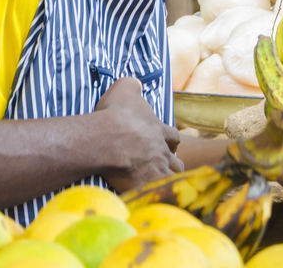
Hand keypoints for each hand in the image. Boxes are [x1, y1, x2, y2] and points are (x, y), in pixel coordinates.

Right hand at [94, 77, 182, 191]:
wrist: (108, 138)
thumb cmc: (115, 114)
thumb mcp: (124, 89)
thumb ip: (132, 85)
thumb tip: (136, 82)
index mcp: (158, 129)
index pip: (172, 135)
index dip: (170, 139)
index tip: (168, 142)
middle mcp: (162, 150)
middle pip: (175, 159)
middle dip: (172, 161)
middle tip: (165, 165)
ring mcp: (157, 168)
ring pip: (172, 176)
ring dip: (169, 178)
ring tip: (164, 182)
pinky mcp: (148, 184)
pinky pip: (160, 193)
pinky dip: (161, 196)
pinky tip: (159, 199)